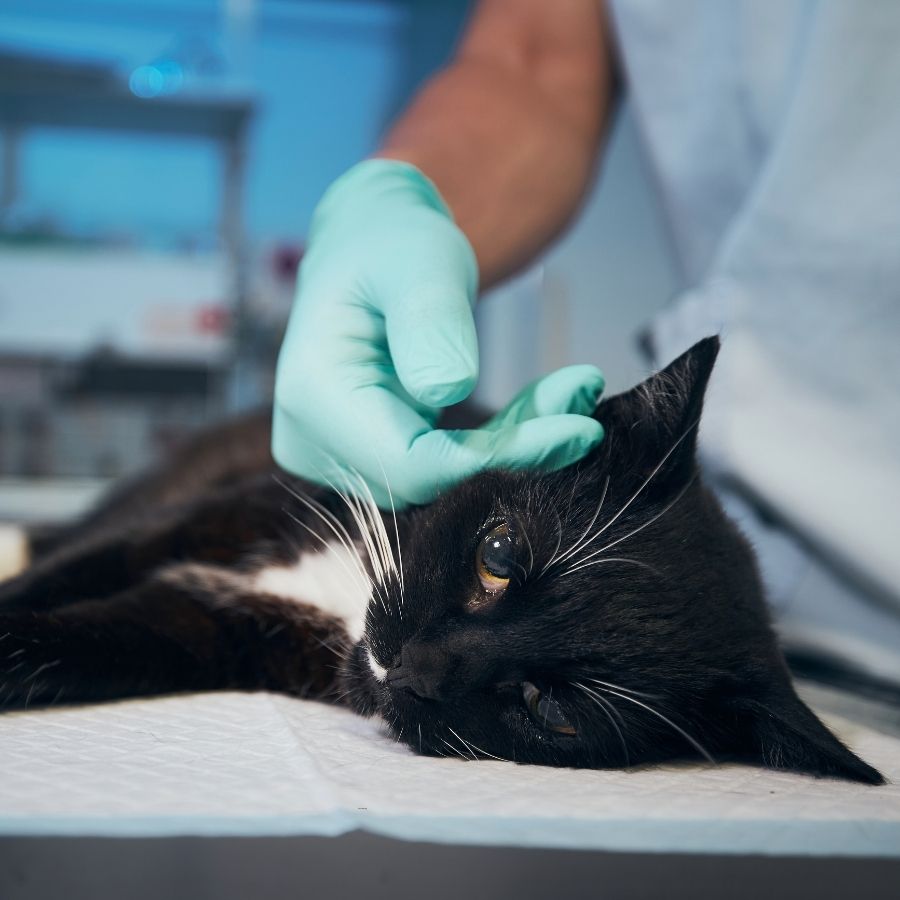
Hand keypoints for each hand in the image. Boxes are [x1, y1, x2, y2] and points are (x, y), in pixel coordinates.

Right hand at [272, 159, 604, 506]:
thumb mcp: (417, 259)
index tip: (575, 429)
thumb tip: (446, 390)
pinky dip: (499, 439)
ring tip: (573, 391)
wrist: (373, 249)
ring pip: (443, 478)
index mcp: (314, 395)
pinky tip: (548, 403)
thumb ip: (428, 320)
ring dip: (515, 443)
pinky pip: (443, 465)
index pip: (410, 465)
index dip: (494, 461)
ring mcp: (338, 455)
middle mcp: (313, 441)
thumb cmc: (393, 241)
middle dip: (515, 450)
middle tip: (585, 398)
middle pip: (429, 479)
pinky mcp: (371, 454)